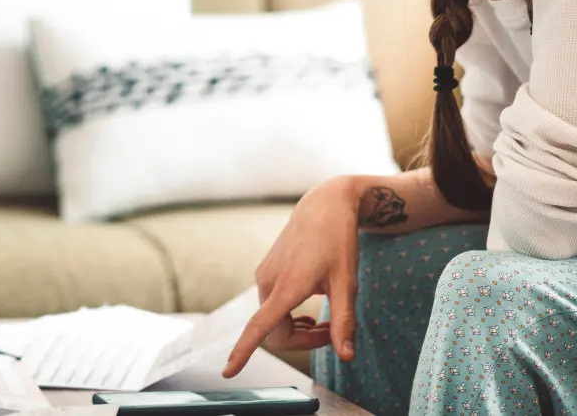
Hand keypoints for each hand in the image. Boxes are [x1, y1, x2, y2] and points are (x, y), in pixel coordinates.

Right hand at [222, 175, 361, 377]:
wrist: (324, 204)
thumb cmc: (337, 240)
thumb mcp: (347, 282)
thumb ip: (344, 321)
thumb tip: (346, 356)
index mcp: (287, 286)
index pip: (259, 327)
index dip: (243, 351)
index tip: (229, 371)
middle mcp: (268, 282)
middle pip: (277, 332)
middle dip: (304, 341)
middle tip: (333, 333)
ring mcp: (265, 275)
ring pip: (275, 320)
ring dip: (299, 328)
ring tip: (325, 320)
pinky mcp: (267, 271)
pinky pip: (273, 305)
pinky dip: (291, 314)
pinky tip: (310, 304)